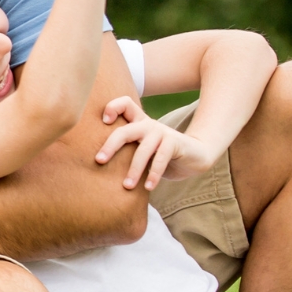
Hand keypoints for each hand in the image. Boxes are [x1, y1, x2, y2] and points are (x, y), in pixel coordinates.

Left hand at [95, 96, 221, 190]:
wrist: (195, 157)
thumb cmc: (161, 156)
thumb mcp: (141, 150)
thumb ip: (125, 152)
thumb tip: (96, 168)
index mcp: (138, 123)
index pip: (125, 104)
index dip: (113, 107)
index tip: (104, 121)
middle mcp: (148, 125)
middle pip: (125, 130)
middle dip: (110, 145)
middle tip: (99, 161)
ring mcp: (161, 133)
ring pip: (143, 150)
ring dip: (134, 170)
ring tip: (126, 186)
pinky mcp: (174, 143)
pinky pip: (160, 159)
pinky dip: (154, 175)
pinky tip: (148, 187)